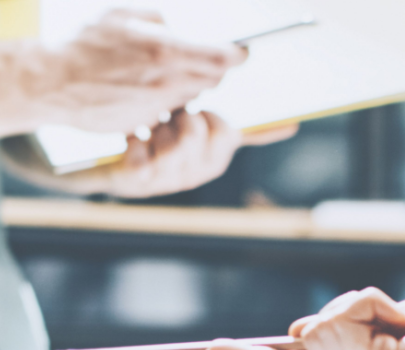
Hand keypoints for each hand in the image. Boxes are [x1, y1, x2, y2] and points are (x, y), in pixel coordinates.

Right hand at [44, 9, 245, 133]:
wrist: (51, 83)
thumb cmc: (82, 45)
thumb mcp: (119, 15)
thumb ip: (156, 18)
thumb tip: (177, 25)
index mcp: (162, 50)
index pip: (218, 57)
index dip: (234, 54)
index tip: (241, 51)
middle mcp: (164, 82)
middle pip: (211, 80)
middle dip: (213, 69)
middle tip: (207, 59)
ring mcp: (154, 106)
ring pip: (192, 97)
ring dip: (190, 85)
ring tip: (171, 70)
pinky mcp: (143, 122)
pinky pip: (168, 111)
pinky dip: (169, 100)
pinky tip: (150, 87)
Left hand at [87, 110, 293, 197]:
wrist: (111, 168)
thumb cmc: (159, 143)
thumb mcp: (200, 129)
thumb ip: (236, 126)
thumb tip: (293, 126)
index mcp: (214, 161)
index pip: (227, 132)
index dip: (210, 115)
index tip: (196, 114)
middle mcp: (194, 175)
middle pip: (199, 132)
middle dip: (181, 115)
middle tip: (168, 120)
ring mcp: (167, 181)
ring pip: (173, 142)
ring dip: (157, 125)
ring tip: (149, 130)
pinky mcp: (137, 181)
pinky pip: (143, 151)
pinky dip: (134, 139)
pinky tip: (130, 140)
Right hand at [208, 288, 404, 349]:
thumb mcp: (390, 320)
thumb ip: (345, 327)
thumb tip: (298, 331)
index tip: (214, 347)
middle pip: (307, 335)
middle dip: (347, 307)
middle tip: (398, 317)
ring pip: (319, 326)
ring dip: (361, 304)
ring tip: (404, 321)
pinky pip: (339, 322)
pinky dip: (368, 303)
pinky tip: (401, 321)